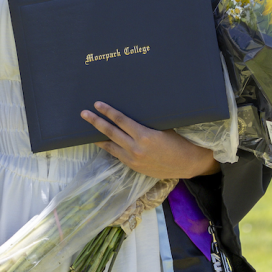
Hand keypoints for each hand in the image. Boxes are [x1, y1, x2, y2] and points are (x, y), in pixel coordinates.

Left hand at [81, 102, 220, 179]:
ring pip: (111, 145)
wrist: (188, 163)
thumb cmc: (178, 140)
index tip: (97, 104)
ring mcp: (134, 159)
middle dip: (96, 122)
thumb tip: (131, 111)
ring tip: (87, 130)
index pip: (121, 120)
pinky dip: (108, 147)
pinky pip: (117, 155)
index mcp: (145, 136)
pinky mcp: (135, 167)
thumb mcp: (163, 127)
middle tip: (83, 113)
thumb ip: (146, 122)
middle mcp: (137, 148)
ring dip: (98, 136)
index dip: (108, 111)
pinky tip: (102, 142)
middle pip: (111, 132)